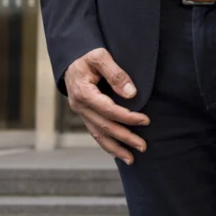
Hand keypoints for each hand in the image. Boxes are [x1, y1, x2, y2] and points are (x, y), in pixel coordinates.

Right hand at [64, 48, 148, 163]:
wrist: (70, 60)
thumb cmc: (87, 56)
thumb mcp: (100, 56)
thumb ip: (116, 73)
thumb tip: (131, 93)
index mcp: (83, 93)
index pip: (108, 110)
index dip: (127, 117)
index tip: (145, 120)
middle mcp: (80, 107)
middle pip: (104, 127)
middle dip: (125, 138)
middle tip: (143, 146)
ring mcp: (81, 113)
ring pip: (98, 135)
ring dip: (116, 148)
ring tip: (132, 159)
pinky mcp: (84, 116)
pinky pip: (95, 133)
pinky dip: (107, 144)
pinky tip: (118, 153)